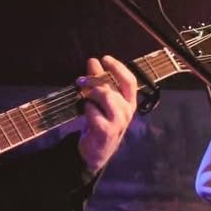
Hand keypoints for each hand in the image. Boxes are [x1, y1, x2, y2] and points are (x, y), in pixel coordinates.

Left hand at [76, 55, 137, 173]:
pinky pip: (94, 112)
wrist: (96, 151)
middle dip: (95, 80)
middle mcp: (127, 111)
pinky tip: (84, 112)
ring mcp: (119, 122)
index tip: (105, 58)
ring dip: (91, 93)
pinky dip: (87, 109)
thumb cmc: (100, 123)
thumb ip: (98, 82)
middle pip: (113, 87)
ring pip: (106, 97)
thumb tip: (93, 61)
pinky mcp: (107, 131)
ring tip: (83, 96)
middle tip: (81, 80)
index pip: (129, 81)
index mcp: (129, 102)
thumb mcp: (100, 101)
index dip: (118, 67)